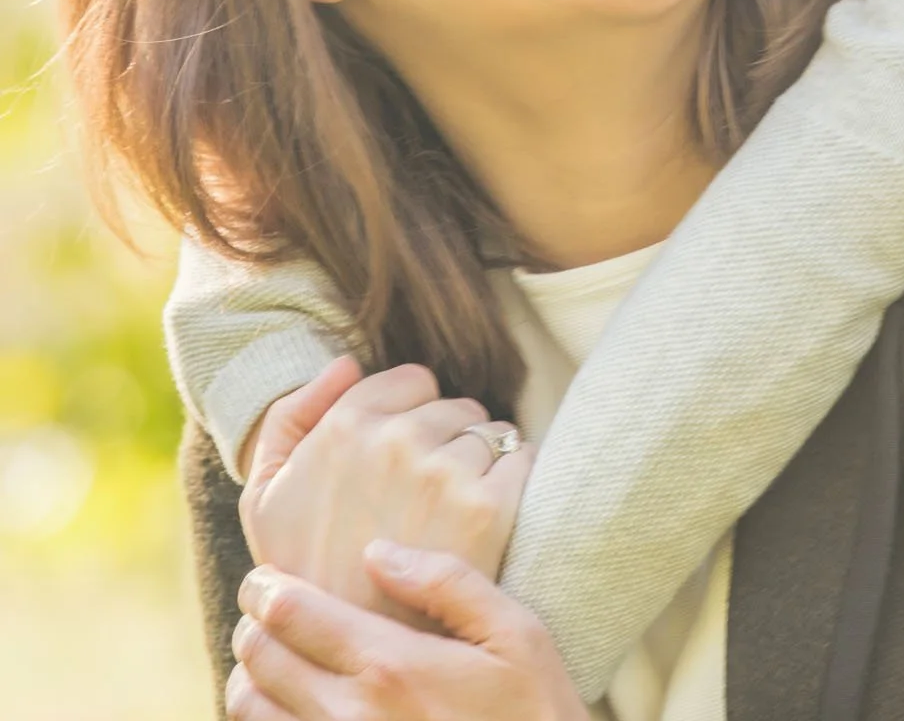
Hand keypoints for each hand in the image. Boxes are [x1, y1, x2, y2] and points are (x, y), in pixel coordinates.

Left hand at [227, 547, 589, 720]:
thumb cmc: (535, 714)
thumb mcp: (517, 635)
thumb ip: (447, 583)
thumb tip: (376, 551)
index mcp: (390, 666)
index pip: (289, 614)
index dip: (265, 586)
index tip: (266, 575)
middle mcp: (352, 716)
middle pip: (260, 659)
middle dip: (254, 624)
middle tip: (267, 608)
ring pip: (251, 710)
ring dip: (252, 676)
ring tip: (275, 657)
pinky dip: (269, 719)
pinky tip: (291, 705)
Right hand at [240, 363, 534, 618]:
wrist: (350, 658)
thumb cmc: (306, 575)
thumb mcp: (265, 499)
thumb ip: (290, 418)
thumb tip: (346, 362)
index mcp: (345, 426)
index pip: (412, 380)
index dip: (410, 416)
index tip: (401, 460)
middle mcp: (396, 440)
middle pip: (453, 406)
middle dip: (445, 439)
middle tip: (425, 496)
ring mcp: (445, 473)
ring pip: (488, 433)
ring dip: (479, 462)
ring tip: (451, 514)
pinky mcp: (488, 509)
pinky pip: (521, 460)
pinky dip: (514, 478)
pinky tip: (488, 516)